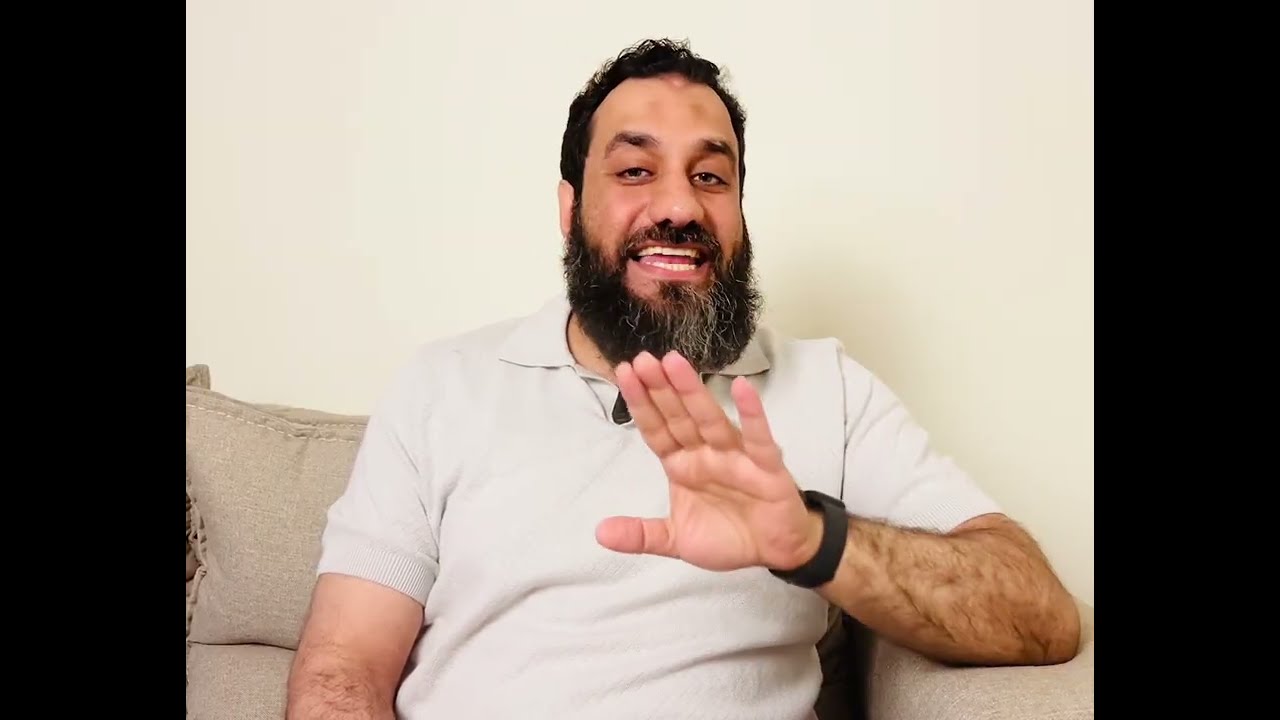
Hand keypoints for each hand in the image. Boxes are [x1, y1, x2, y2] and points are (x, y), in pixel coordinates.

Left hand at [595, 350, 821, 571]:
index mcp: (683, 465)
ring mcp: (736, 457)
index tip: (623, 374)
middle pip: (679, 417)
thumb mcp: (677, 541)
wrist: (774, 553)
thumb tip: (600, 533)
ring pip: (710, 420)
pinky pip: (758, 439)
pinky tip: (743, 388)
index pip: (657, 430)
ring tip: (674, 362)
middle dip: (660, 389)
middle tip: (642, 358)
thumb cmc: (728, 537)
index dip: (641, 404)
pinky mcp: (767, 468)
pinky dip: (752, 415)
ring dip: (693, 392)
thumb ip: (642, 535)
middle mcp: (706, 454)